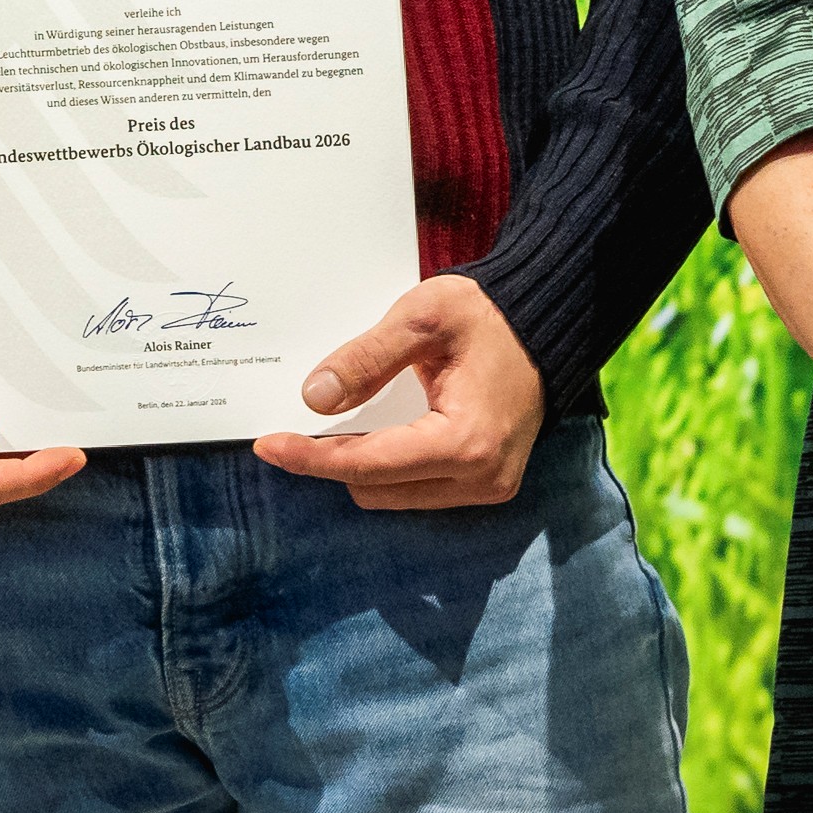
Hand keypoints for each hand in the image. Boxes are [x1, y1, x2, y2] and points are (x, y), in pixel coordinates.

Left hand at [254, 277, 543, 510]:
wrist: (545, 322)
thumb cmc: (487, 316)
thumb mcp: (421, 319)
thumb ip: (366, 359)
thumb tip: (314, 399)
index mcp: (466, 442)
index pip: (369, 465)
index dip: (311, 457)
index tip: (267, 445)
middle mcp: (481, 478)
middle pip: (375, 489)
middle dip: (332, 461)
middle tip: (296, 426)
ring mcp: (488, 487)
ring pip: (393, 496)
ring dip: (360, 466)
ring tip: (339, 426)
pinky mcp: (487, 484)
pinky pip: (418, 490)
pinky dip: (389, 467)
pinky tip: (376, 433)